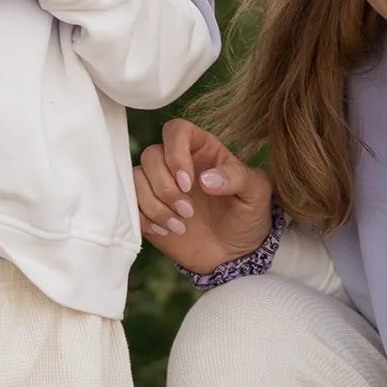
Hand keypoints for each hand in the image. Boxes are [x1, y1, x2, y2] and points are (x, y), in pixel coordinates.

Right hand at [134, 118, 272, 276]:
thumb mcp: (257, 193)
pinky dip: (144, 218)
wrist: (235, 255)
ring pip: (136, 179)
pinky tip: (166, 231)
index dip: (176, 153)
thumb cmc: (247, 217)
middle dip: (165, 188)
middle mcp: (176, 162)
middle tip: (188, 212)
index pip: (176, 131)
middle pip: (151, 156)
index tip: (188, 183)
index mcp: (202, 149)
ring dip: (154, 205)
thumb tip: (206, 179)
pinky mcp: (147, 209)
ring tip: (180, 225)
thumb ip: (238, 177)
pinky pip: (130, 204)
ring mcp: (159, 185)